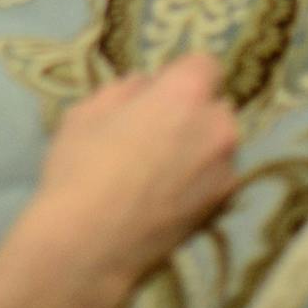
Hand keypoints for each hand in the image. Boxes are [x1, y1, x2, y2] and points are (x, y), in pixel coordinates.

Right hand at [26, 56, 239, 307]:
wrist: (90, 243)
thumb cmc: (82, 166)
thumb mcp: (88, 110)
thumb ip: (126, 90)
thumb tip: (146, 88)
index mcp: (185, 93)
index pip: (204, 64)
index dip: (179, 75)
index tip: (156, 93)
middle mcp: (217, 126)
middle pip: (214, 105)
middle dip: (192, 111)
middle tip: (156, 131)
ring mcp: (225, 169)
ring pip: (216, 143)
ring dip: (198, 146)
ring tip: (160, 169)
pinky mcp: (222, 206)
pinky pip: (215, 176)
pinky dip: (198, 178)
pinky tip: (166, 194)